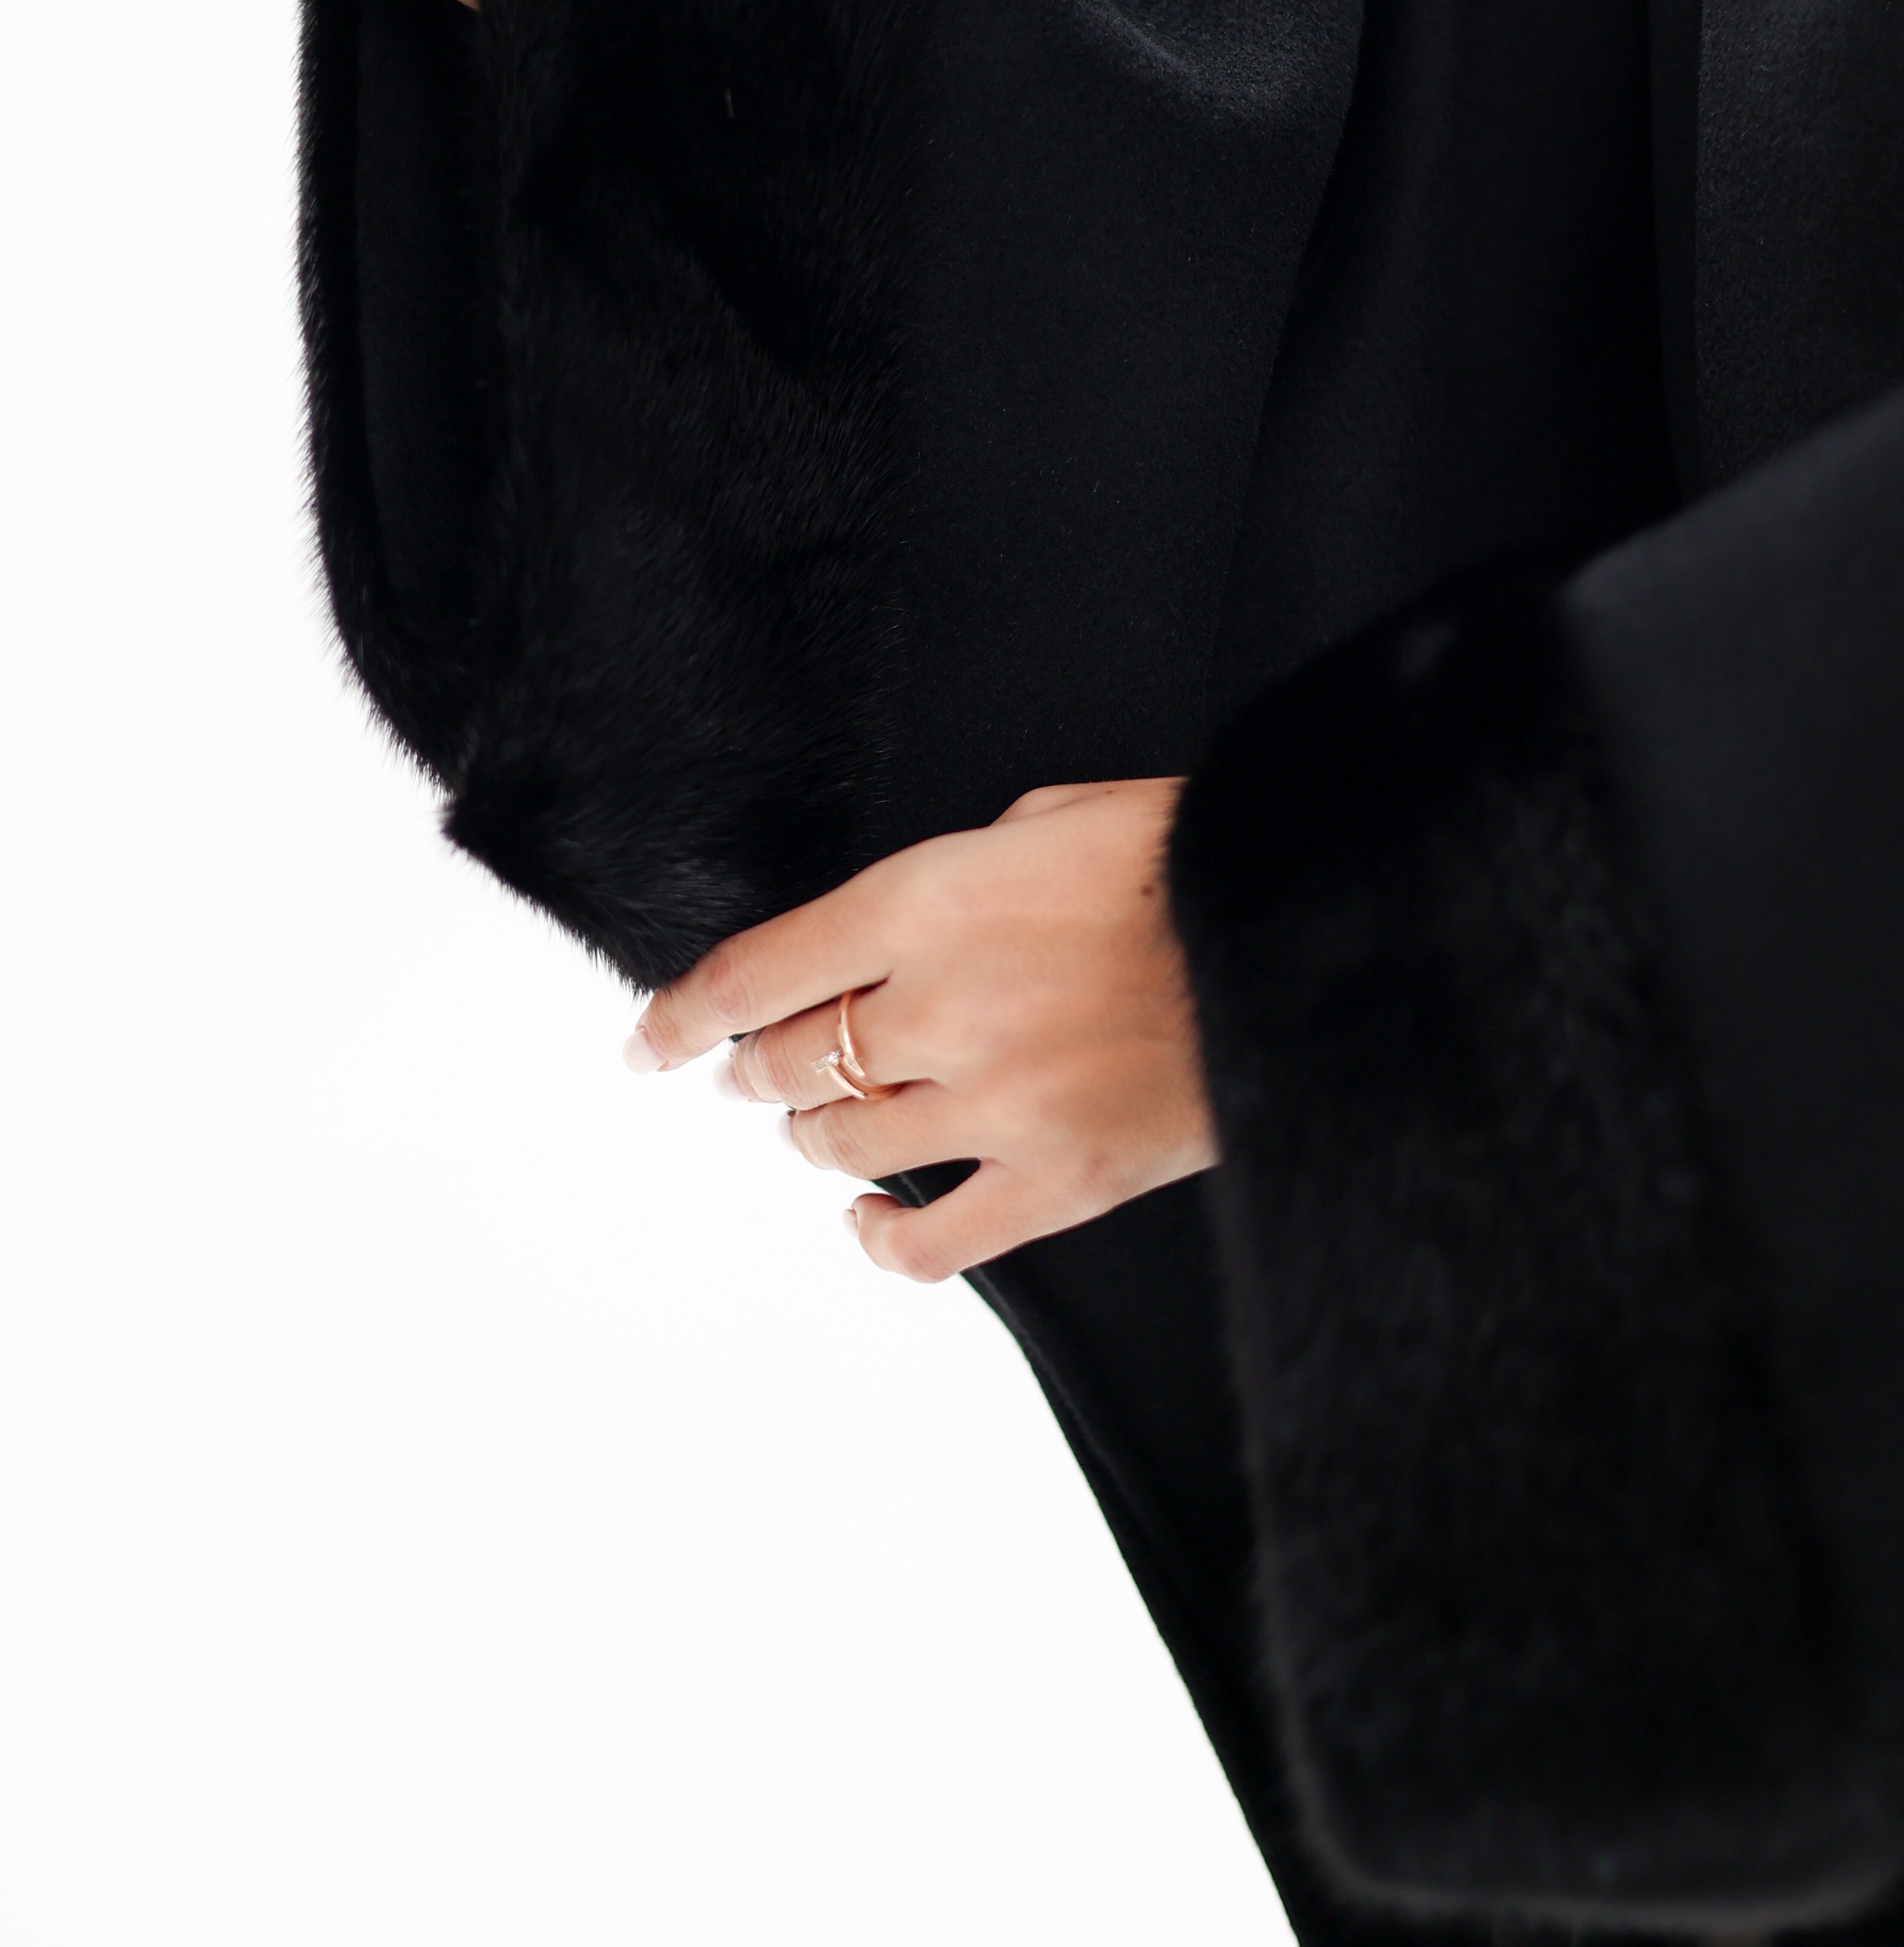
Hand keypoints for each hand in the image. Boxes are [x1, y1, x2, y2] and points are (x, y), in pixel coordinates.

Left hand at [625, 779, 1217, 1280]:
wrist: (1311, 932)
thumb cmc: (1189, 858)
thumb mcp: (1052, 814)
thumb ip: (955, 874)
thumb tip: (907, 924)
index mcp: (927, 903)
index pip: (756, 974)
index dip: (683, 1016)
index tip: (650, 1042)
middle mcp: (942, 1007)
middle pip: (790, 1062)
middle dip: (759, 1069)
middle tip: (759, 1068)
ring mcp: (997, 1103)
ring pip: (844, 1143)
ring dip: (815, 1135)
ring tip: (819, 1122)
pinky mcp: (1061, 1180)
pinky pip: (933, 1242)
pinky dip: (884, 1240)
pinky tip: (869, 1222)